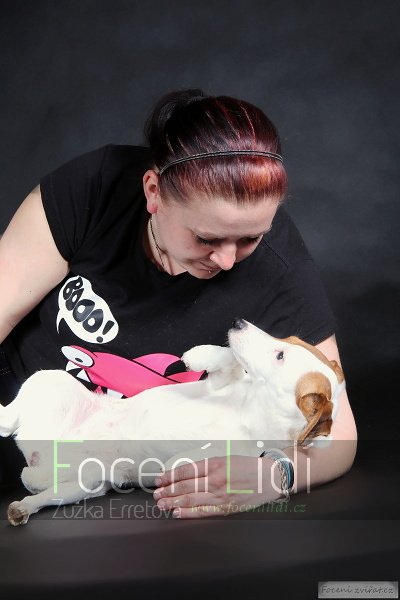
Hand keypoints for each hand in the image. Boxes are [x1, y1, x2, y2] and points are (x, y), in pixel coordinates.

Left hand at [153, 454, 281, 518]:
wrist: (269, 477)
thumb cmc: (248, 467)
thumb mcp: (226, 459)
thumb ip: (207, 466)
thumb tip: (185, 474)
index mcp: (215, 464)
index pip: (186, 471)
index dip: (170, 476)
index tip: (159, 479)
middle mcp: (216, 479)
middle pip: (185, 485)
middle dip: (168, 490)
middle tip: (156, 494)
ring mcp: (221, 495)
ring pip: (191, 499)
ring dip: (174, 502)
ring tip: (162, 504)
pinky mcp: (226, 507)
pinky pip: (203, 511)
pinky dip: (188, 512)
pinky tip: (177, 512)